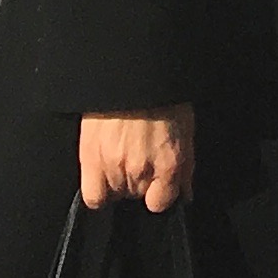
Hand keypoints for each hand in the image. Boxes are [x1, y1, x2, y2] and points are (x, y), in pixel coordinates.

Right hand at [79, 107, 194, 211]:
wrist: (133, 74)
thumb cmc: (163, 96)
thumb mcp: (186, 128)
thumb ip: (186, 166)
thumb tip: (185, 193)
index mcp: (169, 162)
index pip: (160, 203)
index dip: (159, 194)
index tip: (158, 185)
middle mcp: (142, 170)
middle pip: (137, 196)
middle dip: (140, 181)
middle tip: (140, 157)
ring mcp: (114, 167)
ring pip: (116, 195)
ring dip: (120, 181)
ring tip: (122, 156)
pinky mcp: (91, 160)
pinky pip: (93, 197)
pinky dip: (98, 191)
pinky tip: (103, 175)